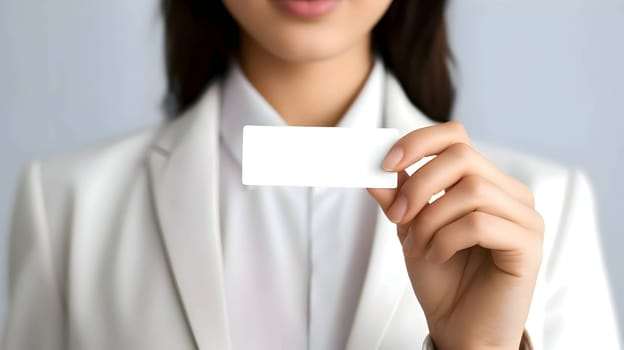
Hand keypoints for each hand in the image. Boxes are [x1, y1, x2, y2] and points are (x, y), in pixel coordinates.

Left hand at [368, 121, 543, 349]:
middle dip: (419, 185)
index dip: (418, 142)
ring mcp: (524, 217)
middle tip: (396, 216)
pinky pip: (480, 223)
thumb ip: (397, 197)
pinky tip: (439, 256)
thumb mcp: (410, 229)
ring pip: (471, 190)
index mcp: (483, 182)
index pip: (456, 136)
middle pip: (462, 157)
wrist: (460, 329)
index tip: (386, 164)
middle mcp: (509, 192)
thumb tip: (373, 168)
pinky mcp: (529, 244)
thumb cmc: (441, 278)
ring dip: (431, 219)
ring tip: (419, 246)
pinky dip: (448, 239)